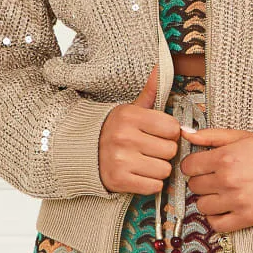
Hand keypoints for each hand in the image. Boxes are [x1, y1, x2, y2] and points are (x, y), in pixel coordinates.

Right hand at [98, 64, 180, 194]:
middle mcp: (124, 137)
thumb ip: (150, 92)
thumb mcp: (130, 109)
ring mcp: (121, 160)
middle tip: (150, 149)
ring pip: (164, 170)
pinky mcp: (118, 181)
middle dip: (164, 152)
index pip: (172, 128)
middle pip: (170, 150)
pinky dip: (150, 183)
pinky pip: (154, 186)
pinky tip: (139, 174)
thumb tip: (161, 66)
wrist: (81, 153)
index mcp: (130, 116)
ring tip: (144, 162)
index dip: (169, 133)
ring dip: (158, 169)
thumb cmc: (113, 130)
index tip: (158, 134)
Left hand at [179, 126, 252, 232]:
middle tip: (214, 178)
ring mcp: (236, 201)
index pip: (188, 167)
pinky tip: (224, 209)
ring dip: (208, 200)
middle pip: (194, 186)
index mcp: (224, 158)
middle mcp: (227, 180)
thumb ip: (211, 135)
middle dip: (201, 181)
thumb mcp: (241, 136)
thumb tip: (185, 134)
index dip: (192, 166)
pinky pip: (216, 225)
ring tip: (220, 193)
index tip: (201, 167)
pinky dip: (216, 218)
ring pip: (202, 206)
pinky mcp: (246, 218)